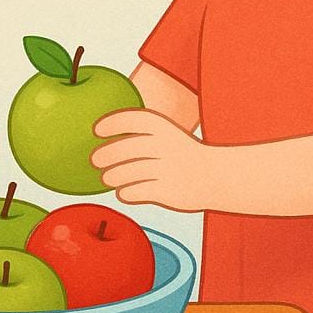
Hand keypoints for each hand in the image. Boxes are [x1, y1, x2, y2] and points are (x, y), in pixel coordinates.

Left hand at [90, 109, 211, 211]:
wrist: (216, 175)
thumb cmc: (181, 153)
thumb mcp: (166, 134)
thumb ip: (139, 133)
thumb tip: (101, 138)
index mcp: (163, 127)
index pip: (132, 119)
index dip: (111, 123)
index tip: (97, 131)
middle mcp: (165, 145)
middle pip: (126, 148)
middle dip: (106, 154)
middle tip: (96, 160)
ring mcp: (168, 169)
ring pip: (129, 172)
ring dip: (113, 176)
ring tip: (108, 178)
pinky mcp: (169, 191)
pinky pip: (137, 192)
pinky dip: (126, 193)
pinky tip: (123, 192)